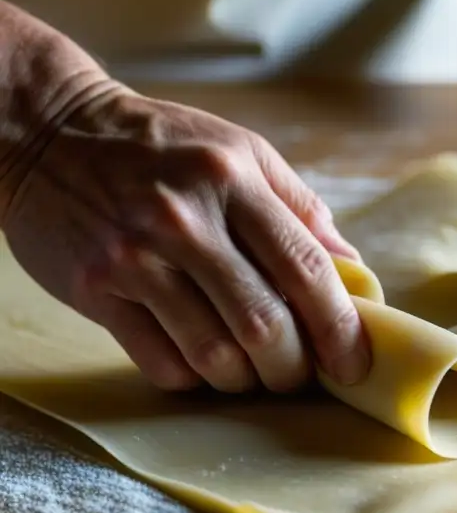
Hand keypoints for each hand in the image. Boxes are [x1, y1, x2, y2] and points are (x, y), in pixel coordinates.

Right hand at [2, 83, 369, 391]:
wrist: (47, 132)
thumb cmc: (163, 146)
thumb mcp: (242, 152)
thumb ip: (301, 209)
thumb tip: (354, 271)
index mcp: (234, 180)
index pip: (305, 269)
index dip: (340, 326)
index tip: (354, 363)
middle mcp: (185, 220)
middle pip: (264, 324)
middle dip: (294, 367)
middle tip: (300, 374)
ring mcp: (135, 256)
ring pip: (214, 354)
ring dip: (246, 380)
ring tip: (253, 372)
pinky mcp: (95, 288)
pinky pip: (161, 362)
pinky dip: (194, 377)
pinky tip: (202, 362)